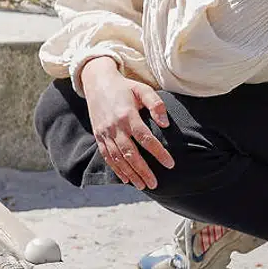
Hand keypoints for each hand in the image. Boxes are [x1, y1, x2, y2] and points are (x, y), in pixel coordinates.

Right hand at [80, 57, 174, 189]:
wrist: (97, 82)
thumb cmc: (125, 87)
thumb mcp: (143, 89)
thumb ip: (156, 104)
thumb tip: (166, 124)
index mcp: (127, 115)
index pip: (145, 138)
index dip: (158, 152)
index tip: (170, 164)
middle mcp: (114, 126)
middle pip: (130, 153)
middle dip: (143, 170)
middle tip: (155, 184)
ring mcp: (104, 132)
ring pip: (118, 158)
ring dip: (130, 173)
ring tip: (142, 185)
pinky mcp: (98, 135)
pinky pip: (107, 156)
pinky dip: (116, 169)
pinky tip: (126, 179)